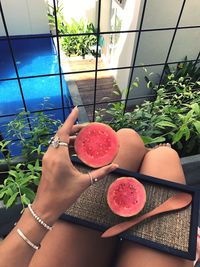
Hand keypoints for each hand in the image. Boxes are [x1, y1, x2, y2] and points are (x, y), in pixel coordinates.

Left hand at [32, 107, 117, 224]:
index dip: (70, 119)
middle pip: (61, 134)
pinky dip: (65, 145)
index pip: (64, 132)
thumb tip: (115, 166)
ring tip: (83, 137)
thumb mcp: (84, 183)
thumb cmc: (64, 196)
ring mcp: (47, 158)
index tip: (76, 109)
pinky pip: (56, 148)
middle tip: (87, 128)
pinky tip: (75, 148)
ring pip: (58, 141)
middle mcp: (51, 154)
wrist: (45, 207)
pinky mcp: (47, 162)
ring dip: (69, 137)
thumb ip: (100, 173)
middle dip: (74, 128)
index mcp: (59, 157)